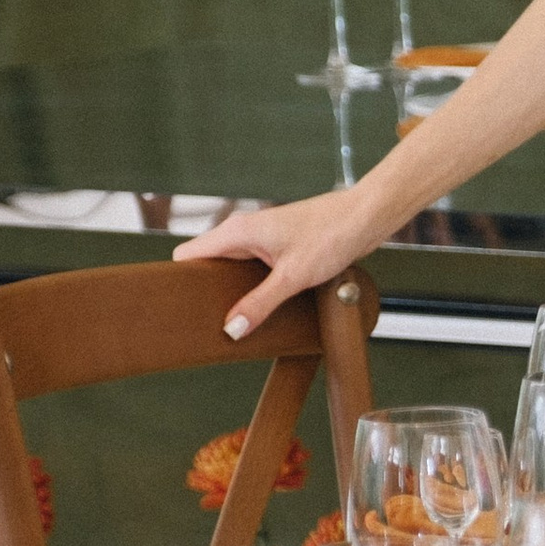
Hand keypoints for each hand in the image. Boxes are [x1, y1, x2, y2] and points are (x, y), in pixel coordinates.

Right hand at [175, 189, 375, 340]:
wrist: (365, 217)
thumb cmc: (332, 233)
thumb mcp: (292, 277)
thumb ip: (259, 304)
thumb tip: (232, 328)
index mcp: (237, 231)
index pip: (188, 255)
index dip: (180, 280)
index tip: (179, 307)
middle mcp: (244, 232)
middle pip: (208, 264)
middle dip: (206, 291)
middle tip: (207, 322)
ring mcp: (261, 239)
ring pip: (232, 268)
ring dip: (232, 292)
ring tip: (233, 320)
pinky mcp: (278, 247)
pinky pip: (253, 270)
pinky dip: (252, 287)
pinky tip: (258, 307)